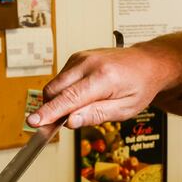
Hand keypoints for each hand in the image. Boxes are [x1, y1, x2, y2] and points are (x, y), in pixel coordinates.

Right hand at [28, 44, 179, 128]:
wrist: (148, 63)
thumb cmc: (140, 86)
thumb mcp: (125, 109)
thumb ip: (96, 115)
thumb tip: (70, 121)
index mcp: (103, 77)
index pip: (69, 98)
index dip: (49, 112)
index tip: (34, 122)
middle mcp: (89, 63)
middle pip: (54, 89)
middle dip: (50, 109)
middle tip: (57, 125)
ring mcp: (81, 57)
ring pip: (55, 84)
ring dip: (60, 100)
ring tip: (83, 107)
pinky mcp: (77, 57)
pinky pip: (61, 78)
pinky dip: (64, 91)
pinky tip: (83, 95)